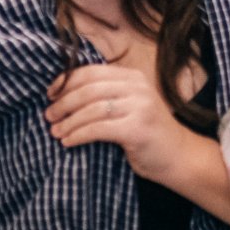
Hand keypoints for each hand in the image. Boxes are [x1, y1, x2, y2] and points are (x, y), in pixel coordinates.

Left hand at [44, 64, 191, 181]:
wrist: (181, 158)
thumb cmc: (148, 135)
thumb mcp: (129, 107)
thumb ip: (107, 97)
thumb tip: (63, 95)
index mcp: (133, 77)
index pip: (91, 72)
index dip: (66, 82)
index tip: (50, 95)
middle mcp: (138, 87)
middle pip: (88, 89)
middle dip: (63, 103)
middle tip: (49, 116)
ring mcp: (140, 106)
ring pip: (91, 109)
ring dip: (68, 121)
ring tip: (55, 132)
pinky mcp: (137, 129)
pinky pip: (98, 129)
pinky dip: (78, 135)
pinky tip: (68, 142)